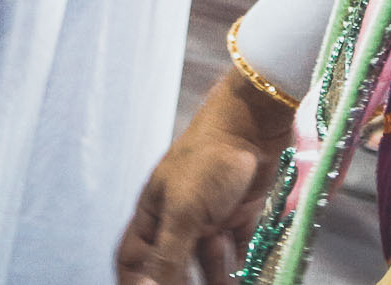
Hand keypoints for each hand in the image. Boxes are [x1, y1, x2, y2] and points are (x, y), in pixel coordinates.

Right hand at [116, 68, 295, 284]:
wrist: (254, 122)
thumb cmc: (208, 160)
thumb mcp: (184, 212)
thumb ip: (168, 256)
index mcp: (155, 212)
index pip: (135, 256)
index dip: (136, 281)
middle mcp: (181, 216)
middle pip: (173, 262)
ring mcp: (212, 215)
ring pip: (209, 260)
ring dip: (215, 280)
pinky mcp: (241, 211)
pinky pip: (240, 248)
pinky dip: (243, 266)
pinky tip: (248, 279)